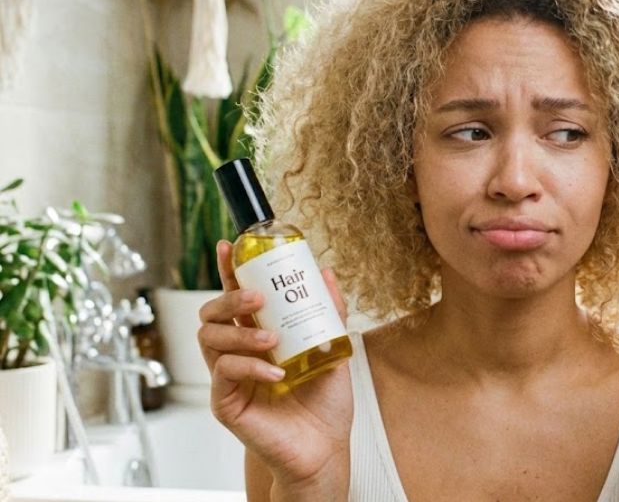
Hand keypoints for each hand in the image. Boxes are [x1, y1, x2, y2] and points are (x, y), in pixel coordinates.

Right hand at [198, 240, 352, 493]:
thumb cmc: (325, 402)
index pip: (237, 296)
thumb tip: (327, 272)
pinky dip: (249, 367)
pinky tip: (274, 373)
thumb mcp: (334, 348)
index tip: (230, 245)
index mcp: (259, 335)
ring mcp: (228, 377)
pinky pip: (223, 373)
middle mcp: (238, 352)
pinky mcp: (225, 402)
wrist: (325, 447)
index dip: (230, 269)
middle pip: (212, 313)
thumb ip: (329, 312)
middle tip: (257, 299)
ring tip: (271, 340)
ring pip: (210, 339)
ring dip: (239, 333)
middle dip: (229, 298)